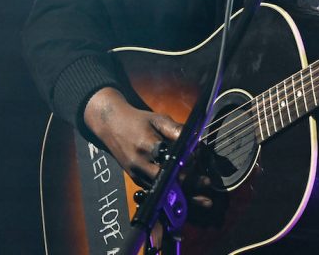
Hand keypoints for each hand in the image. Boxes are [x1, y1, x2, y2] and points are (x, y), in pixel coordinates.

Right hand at [83, 87, 212, 208]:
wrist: (111, 126)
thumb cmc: (138, 121)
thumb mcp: (158, 119)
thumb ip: (177, 130)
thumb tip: (195, 142)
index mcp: (146, 146)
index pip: (168, 160)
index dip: (185, 164)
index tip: (198, 162)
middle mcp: (140, 164)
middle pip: (166, 180)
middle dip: (188, 184)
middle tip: (207, 183)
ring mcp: (137, 175)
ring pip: (162, 191)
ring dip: (183, 195)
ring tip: (204, 200)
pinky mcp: (136, 180)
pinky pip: (156, 191)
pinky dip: (171, 195)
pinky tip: (187, 198)